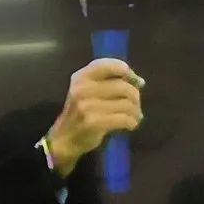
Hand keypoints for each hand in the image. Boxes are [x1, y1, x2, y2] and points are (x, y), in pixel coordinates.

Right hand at [47, 58, 143, 176]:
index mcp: (81, 77)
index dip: (128, 72)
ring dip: (135, 111)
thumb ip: (108, 81)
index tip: (136, 82)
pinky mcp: (94, 123)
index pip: (110, 65)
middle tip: (135, 105)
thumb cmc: (80, 112)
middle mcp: (82, 88)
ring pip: (126, 104)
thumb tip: (139, 82)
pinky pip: (124, 119)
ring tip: (134, 116)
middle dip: (135, 97)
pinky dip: (132, 122)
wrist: (64, 138)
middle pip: (123, 87)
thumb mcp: (86, 90)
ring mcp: (87, 106)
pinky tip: (130, 124)